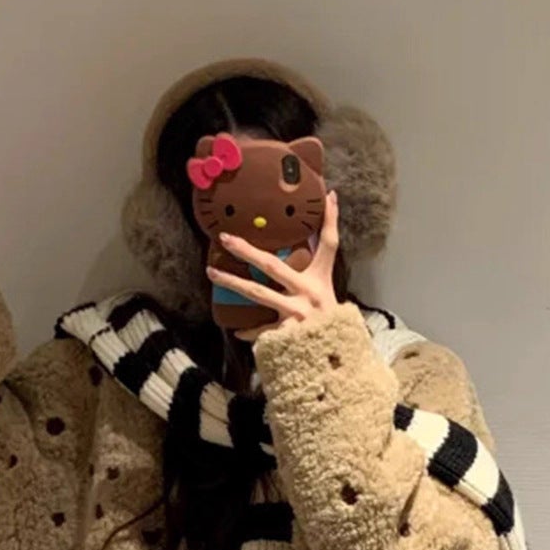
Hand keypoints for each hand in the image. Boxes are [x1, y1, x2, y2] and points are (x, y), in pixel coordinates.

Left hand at [207, 190, 340, 341]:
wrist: (337, 353)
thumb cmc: (329, 312)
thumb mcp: (328, 279)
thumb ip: (326, 243)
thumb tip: (331, 199)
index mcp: (318, 279)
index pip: (326, 242)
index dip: (329, 219)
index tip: (326, 197)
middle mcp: (306, 294)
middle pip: (272, 266)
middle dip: (248, 251)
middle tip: (226, 238)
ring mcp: (295, 315)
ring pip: (259, 294)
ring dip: (233, 283)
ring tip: (212, 273)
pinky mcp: (288, 335)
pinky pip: (264, 331)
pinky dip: (251, 333)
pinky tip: (237, 333)